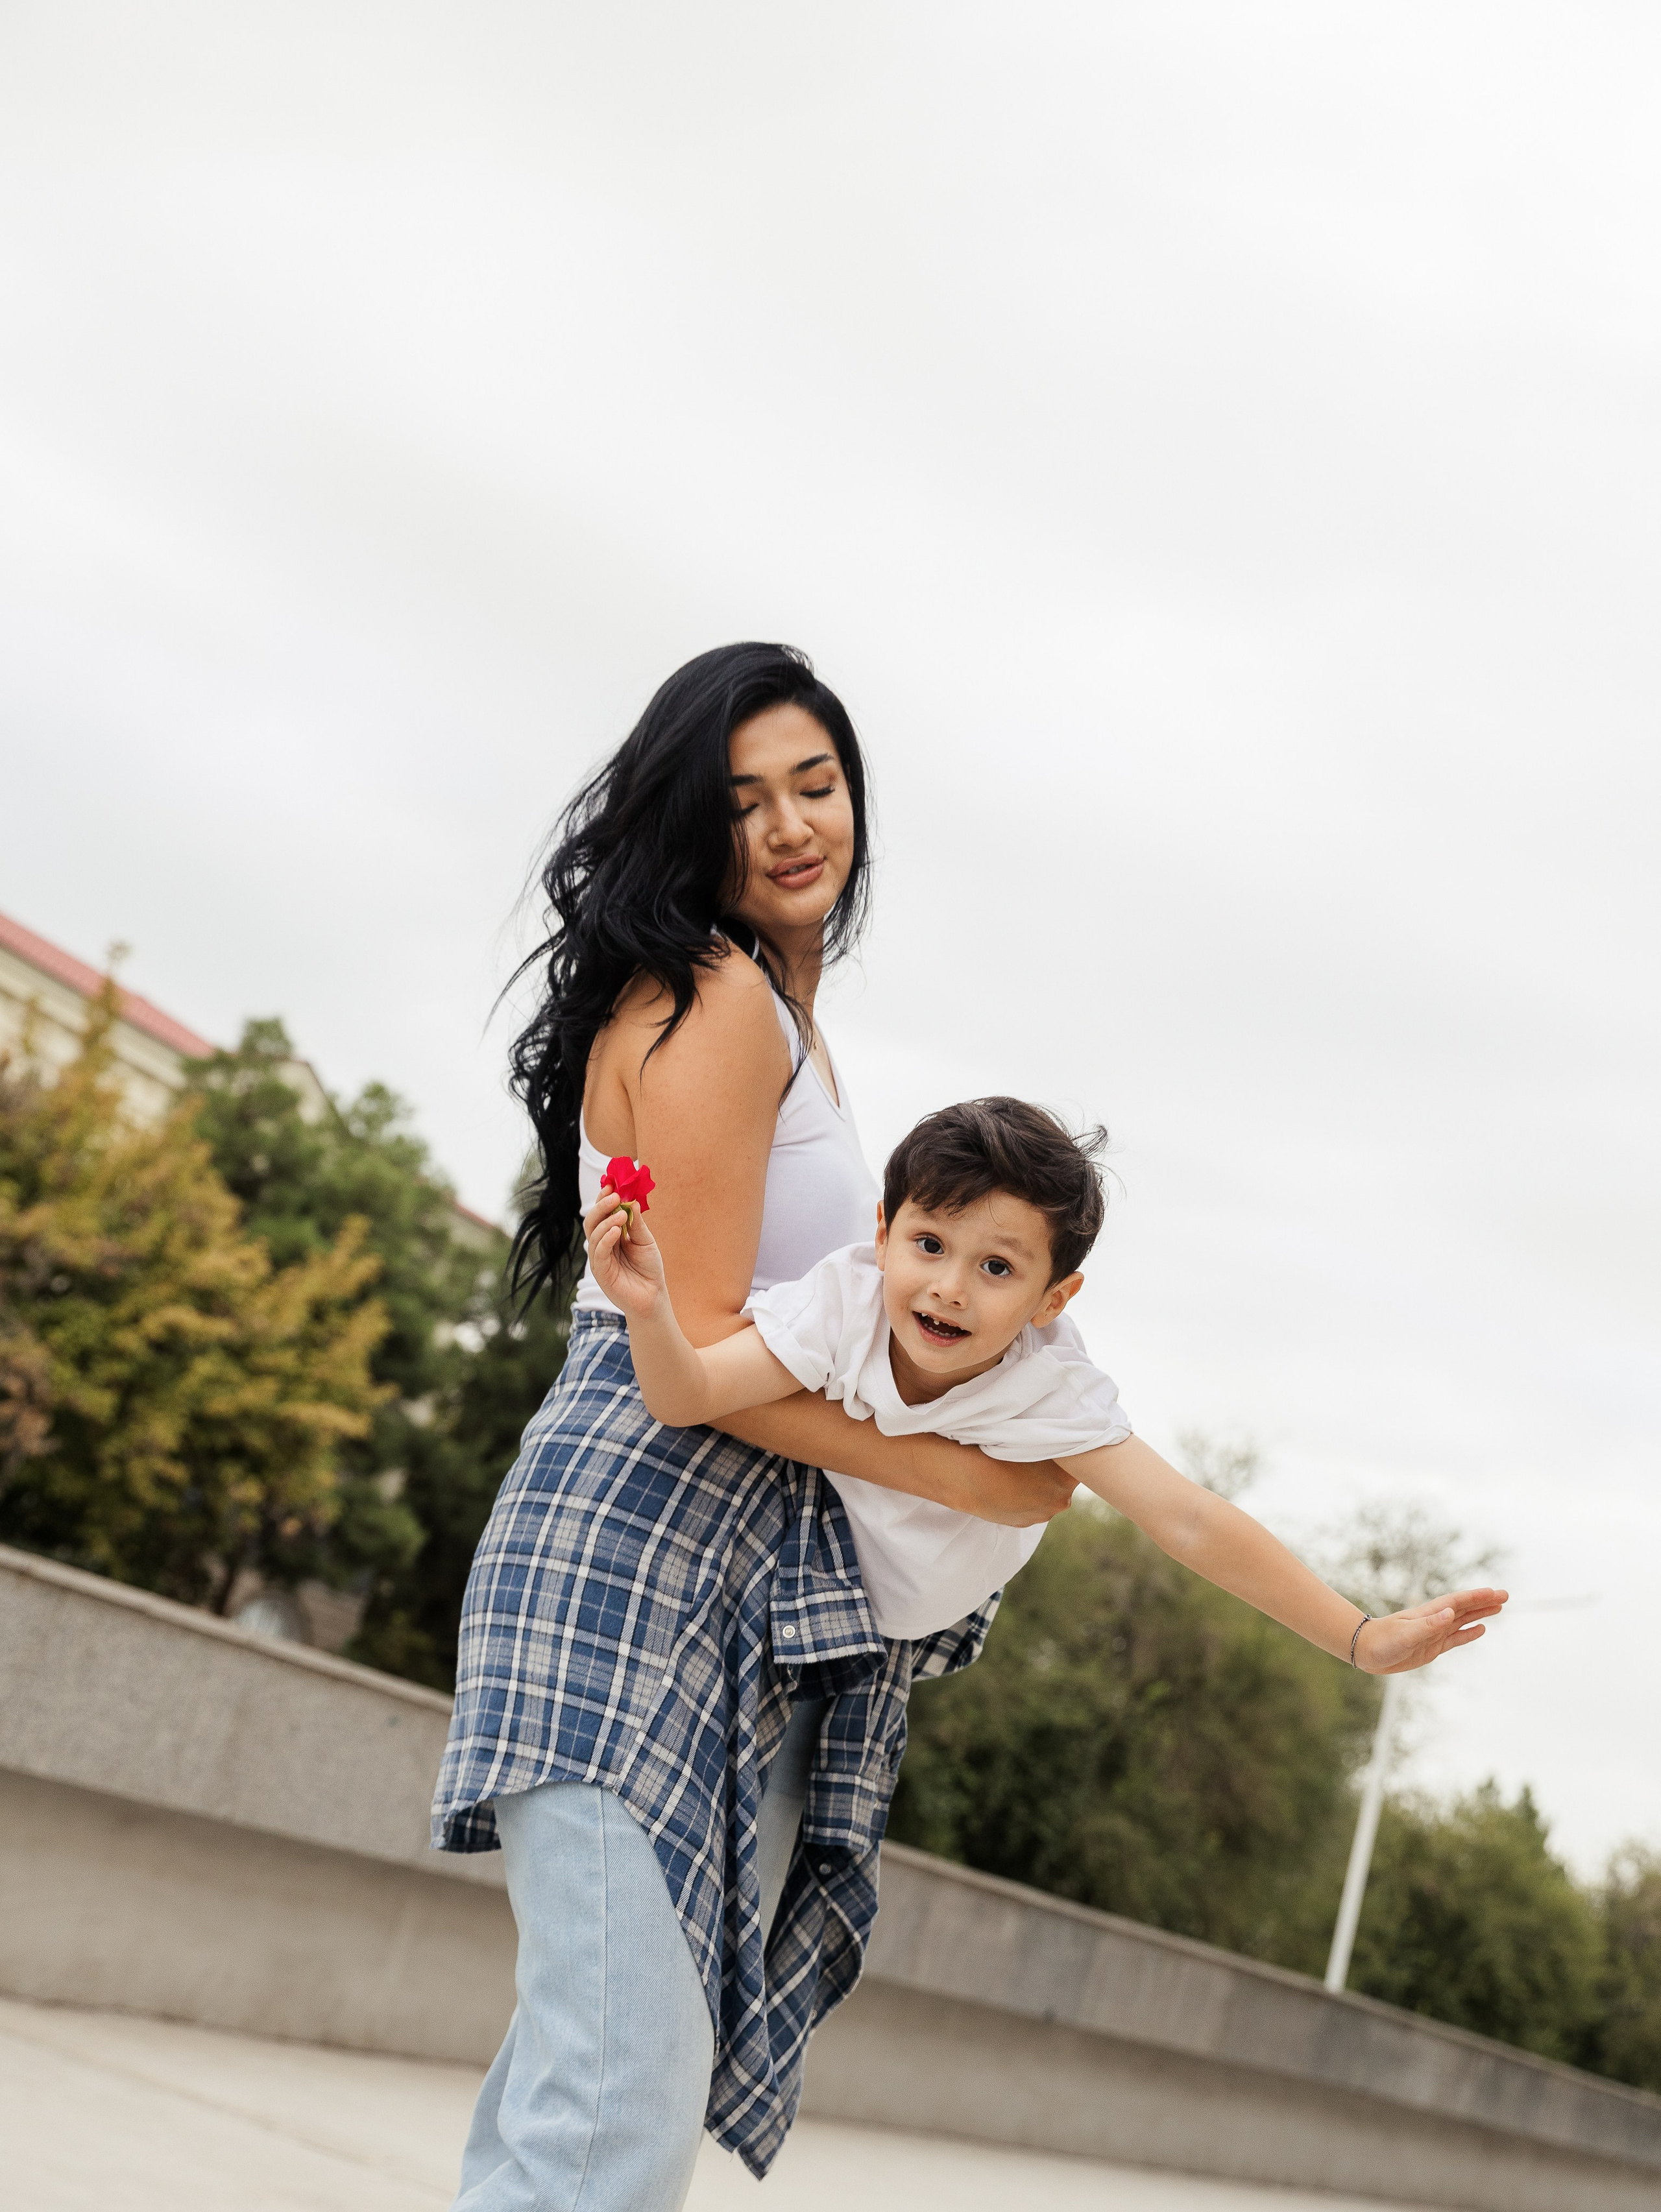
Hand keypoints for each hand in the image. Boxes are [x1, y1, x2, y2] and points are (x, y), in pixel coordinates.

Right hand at [582, 1191, 666, 1320]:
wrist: (653, 1295)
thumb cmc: (649, 1268)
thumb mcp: (645, 1240)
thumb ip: (636, 1224)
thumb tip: (631, 1202)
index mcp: (611, 1235)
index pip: (602, 1214)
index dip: (604, 1199)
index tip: (612, 1184)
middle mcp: (602, 1245)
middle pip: (592, 1221)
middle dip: (601, 1206)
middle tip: (614, 1195)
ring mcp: (600, 1259)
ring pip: (593, 1235)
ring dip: (606, 1221)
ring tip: (620, 1214)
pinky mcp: (601, 1272)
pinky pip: (599, 1252)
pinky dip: (606, 1239)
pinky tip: (616, 1231)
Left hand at [1355, 1585, 1509, 1673]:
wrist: (1366, 1652)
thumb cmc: (1382, 1641)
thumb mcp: (1405, 1634)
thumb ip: (1428, 1625)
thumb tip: (1450, 1613)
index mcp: (1429, 1614)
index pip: (1457, 1603)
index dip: (1476, 1597)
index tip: (1495, 1592)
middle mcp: (1434, 1621)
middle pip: (1464, 1609)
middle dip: (1484, 1602)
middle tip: (1506, 1595)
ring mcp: (1434, 1633)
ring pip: (1463, 1621)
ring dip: (1480, 1614)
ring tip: (1499, 1607)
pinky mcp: (1432, 1647)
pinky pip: (1456, 1638)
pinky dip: (1469, 1633)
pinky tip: (1481, 1629)